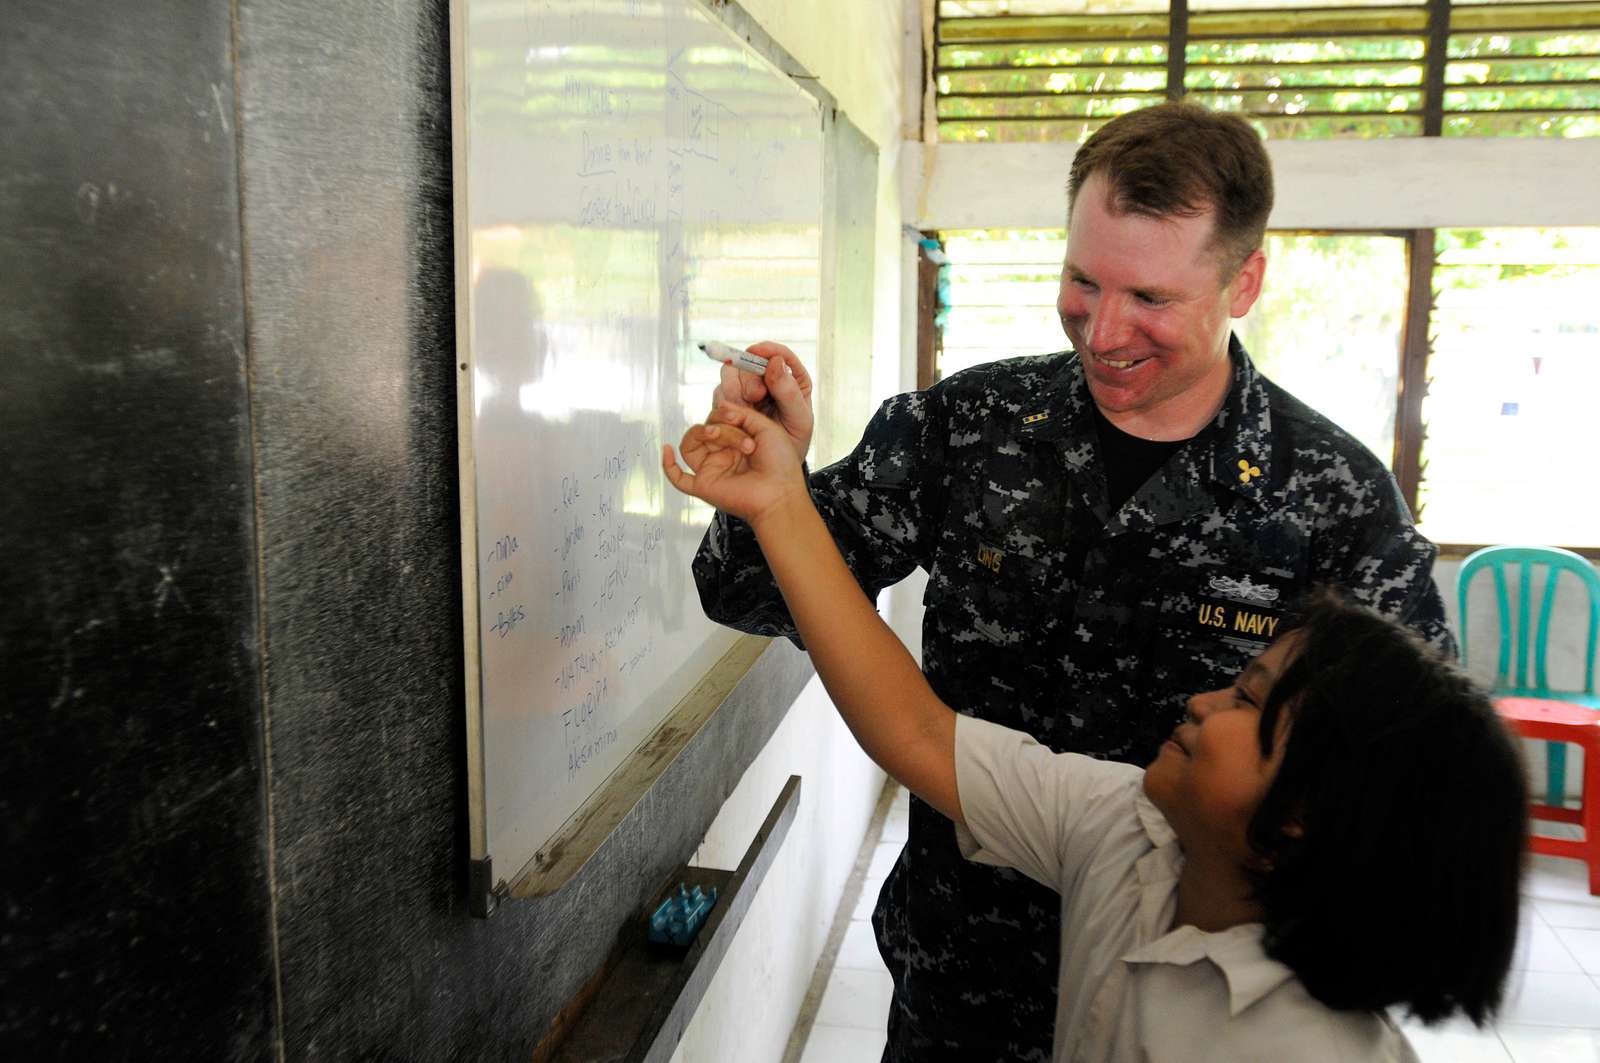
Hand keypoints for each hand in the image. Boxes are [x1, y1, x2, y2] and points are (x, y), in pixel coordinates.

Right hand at [663, 404, 808, 526]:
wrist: (781, 493)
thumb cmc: (780, 464)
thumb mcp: (766, 428)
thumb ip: (742, 413)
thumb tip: (720, 405)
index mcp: (737, 441)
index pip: (719, 419)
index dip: (724, 413)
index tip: (738, 417)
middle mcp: (723, 455)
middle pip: (706, 429)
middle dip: (723, 427)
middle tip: (745, 441)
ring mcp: (712, 470)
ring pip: (690, 445)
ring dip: (701, 433)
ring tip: (717, 434)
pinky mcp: (704, 486)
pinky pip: (679, 478)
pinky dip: (668, 465)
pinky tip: (666, 450)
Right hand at [710, 342, 813, 462]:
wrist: (773, 468)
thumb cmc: (792, 443)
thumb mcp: (799, 421)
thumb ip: (789, 393)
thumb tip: (775, 361)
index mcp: (791, 379)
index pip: (779, 355)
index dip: (767, 349)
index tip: (757, 351)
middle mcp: (766, 380)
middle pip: (750, 361)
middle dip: (750, 375)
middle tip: (756, 396)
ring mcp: (745, 390)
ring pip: (730, 373)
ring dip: (735, 388)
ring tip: (745, 408)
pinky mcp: (729, 403)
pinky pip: (720, 394)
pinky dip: (725, 402)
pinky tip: (734, 417)